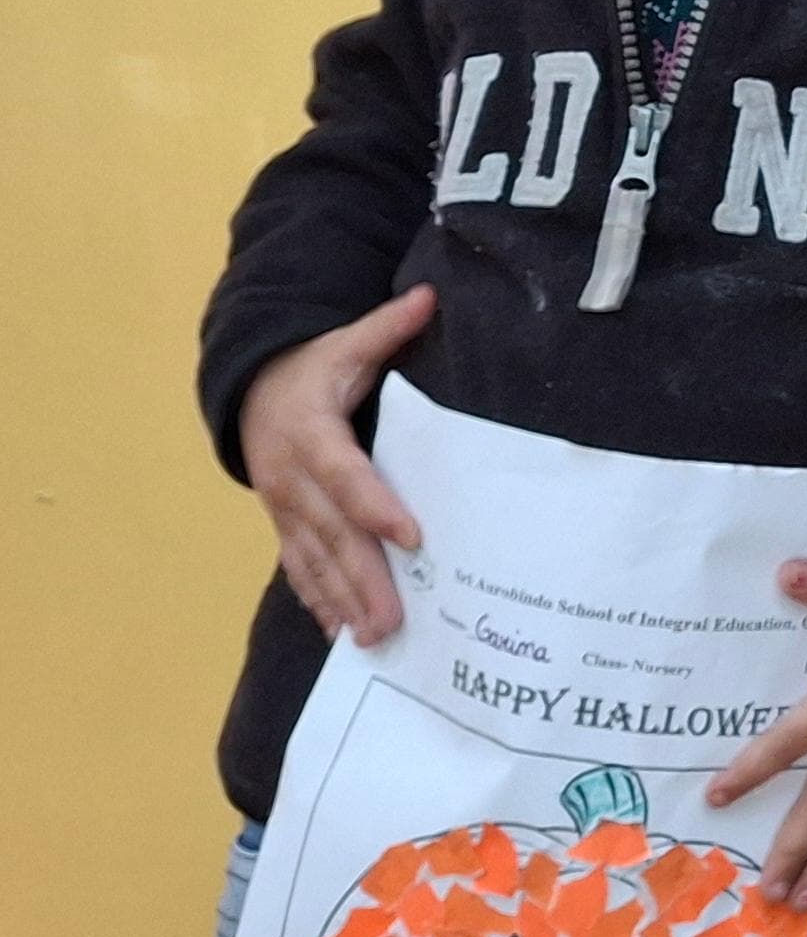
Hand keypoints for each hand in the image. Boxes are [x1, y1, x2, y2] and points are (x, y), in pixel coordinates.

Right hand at [237, 284, 436, 642]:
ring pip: (313, 561)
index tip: (413, 537)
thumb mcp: (344, 343)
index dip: (376, 507)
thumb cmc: (309, 368)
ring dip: (342, 601)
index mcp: (310, 435)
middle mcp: (292, 480)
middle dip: (363, 579)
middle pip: (332, 534)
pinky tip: (340, 633)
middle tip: (393, 620)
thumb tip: (430, 298)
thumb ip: (387, 327)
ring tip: (373, 639)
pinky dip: (318, 600)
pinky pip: (298, 568)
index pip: (348, 476)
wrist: (246, 389)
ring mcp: (283, 508)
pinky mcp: (283, 524)